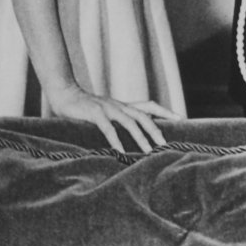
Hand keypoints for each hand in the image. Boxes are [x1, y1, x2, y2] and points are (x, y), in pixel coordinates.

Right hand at [44, 82, 177, 152]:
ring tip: (149, 151)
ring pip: (129, 121)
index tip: (181, 118)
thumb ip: (117, 121)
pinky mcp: (94, 112)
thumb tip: (131, 135)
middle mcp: (118, 105)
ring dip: (141, 137)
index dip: (165, 111)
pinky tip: (121, 152)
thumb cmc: (84, 107)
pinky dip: (116, 140)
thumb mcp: (105, 112)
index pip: (148, 105)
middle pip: (143, 115)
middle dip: (156, 129)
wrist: (64, 93)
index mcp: (122, 105)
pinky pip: (107, 128)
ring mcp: (107, 107)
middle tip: (165, 144)